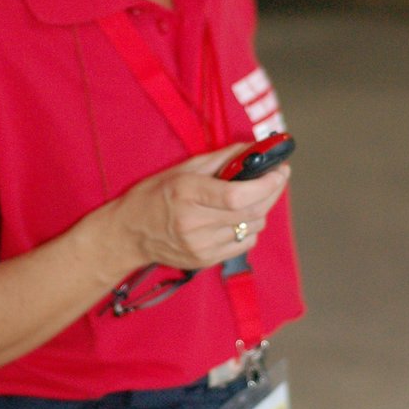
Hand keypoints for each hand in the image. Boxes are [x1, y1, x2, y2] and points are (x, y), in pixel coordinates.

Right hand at [110, 144, 290, 273]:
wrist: (129, 233)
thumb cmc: (153, 196)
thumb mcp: (182, 169)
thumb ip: (221, 159)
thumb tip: (254, 148)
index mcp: (187, 194)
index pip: (237, 194)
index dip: (266, 184)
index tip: (280, 171)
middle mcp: (194, 223)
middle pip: (251, 212)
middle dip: (272, 193)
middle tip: (277, 178)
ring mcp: (200, 246)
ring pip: (252, 228)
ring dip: (261, 210)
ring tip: (253, 197)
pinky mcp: (205, 260)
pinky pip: (243, 244)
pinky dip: (249, 228)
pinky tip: (238, 218)